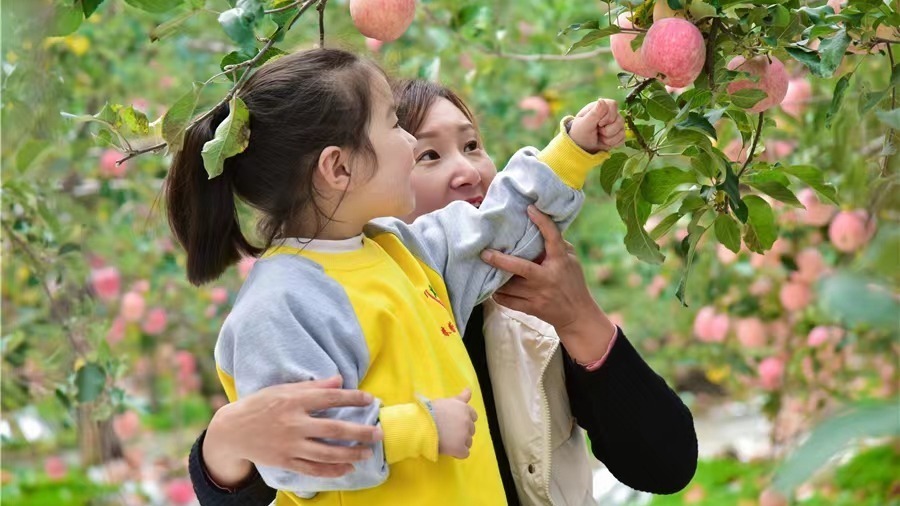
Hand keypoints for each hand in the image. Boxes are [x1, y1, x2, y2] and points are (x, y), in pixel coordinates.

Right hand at [203, 375, 382, 485]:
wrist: (232, 430)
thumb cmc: (261, 405)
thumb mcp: (284, 390)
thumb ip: (313, 387)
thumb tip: (339, 380)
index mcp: (294, 401)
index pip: (330, 399)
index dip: (352, 398)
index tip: (369, 400)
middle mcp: (294, 424)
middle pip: (334, 430)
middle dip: (360, 432)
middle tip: (379, 433)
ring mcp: (290, 445)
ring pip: (327, 453)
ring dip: (351, 454)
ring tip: (368, 453)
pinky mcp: (285, 461)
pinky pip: (313, 469)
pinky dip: (332, 470)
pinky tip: (347, 468)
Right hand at [431, 388, 476, 458]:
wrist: (421, 424)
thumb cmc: (430, 411)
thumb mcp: (447, 401)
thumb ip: (460, 397)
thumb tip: (469, 390)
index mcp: (465, 409)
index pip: (473, 416)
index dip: (463, 421)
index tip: (453, 422)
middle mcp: (468, 421)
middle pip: (470, 430)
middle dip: (461, 432)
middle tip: (447, 432)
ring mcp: (465, 435)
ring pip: (468, 442)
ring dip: (459, 443)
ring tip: (446, 440)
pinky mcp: (460, 448)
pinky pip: (464, 453)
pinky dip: (457, 453)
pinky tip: (448, 449)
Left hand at [480, 206, 616, 363]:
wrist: (577, 315)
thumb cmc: (572, 282)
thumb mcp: (571, 261)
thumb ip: (557, 246)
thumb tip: (539, 226)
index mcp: (560, 261)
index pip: (552, 238)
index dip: (542, 222)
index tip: (529, 209)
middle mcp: (547, 278)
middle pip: (522, 268)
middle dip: (501, 260)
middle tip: (484, 253)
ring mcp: (538, 295)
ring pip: (509, 286)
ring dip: (496, 278)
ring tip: (485, 269)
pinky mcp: (531, 308)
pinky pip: (507, 302)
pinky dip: (498, 295)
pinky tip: (494, 288)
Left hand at [568, 98, 625, 152]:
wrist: (581, 147)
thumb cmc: (580, 133)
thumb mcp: (584, 124)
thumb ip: (594, 113)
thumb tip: (602, 100)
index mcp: (601, 106)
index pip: (613, 105)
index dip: (608, 116)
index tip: (598, 124)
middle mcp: (611, 113)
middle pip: (620, 120)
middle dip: (607, 131)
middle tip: (597, 131)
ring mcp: (616, 123)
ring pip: (622, 131)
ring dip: (609, 139)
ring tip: (599, 137)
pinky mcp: (619, 133)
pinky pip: (622, 138)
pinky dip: (613, 143)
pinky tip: (604, 142)